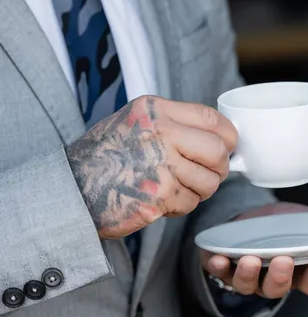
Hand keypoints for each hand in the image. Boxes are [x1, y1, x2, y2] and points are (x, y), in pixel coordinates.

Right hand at [67, 95, 236, 238]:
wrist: (70, 187)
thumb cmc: (106, 156)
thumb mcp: (136, 122)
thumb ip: (174, 124)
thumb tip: (220, 139)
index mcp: (155, 110)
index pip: (211, 118)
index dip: (228, 137)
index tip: (227, 148)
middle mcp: (159, 132)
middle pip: (217, 151)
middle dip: (219, 168)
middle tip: (207, 175)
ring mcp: (159, 164)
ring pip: (209, 181)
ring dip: (200, 191)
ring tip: (178, 188)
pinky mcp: (158, 194)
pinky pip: (190, 202)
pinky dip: (182, 206)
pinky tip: (162, 200)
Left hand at [202, 202, 307, 298]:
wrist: (257, 220)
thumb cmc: (287, 229)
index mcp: (297, 274)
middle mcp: (272, 279)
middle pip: (277, 288)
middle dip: (280, 276)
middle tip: (283, 260)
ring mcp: (248, 275)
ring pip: (247, 285)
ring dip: (247, 274)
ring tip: (249, 260)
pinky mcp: (225, 266)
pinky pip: (219, 272)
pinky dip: (216, 266)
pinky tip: (216, 258)